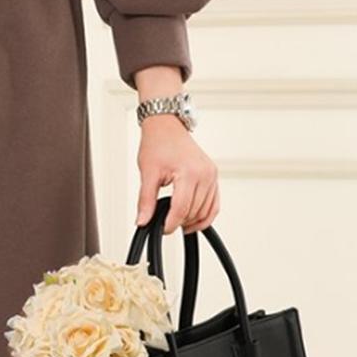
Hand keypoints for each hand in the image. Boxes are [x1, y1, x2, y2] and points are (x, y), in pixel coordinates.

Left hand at [136, 117, 219, 231]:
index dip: (171, 224)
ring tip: (176, 221)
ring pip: (206, 211)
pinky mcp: (213, 176)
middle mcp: (205, 174)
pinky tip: (192, 220)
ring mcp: (211, 175)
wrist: (167, 127)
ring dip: (193, 220)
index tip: (162, 229)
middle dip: (180, 222)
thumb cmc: (158, 144)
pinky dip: (205, 215)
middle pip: (194, 212)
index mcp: (189, 172)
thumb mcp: (148, 173)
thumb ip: (146, 201)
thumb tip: (142, 221)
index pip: (182, 209)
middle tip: (164, 222)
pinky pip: (214, 204)